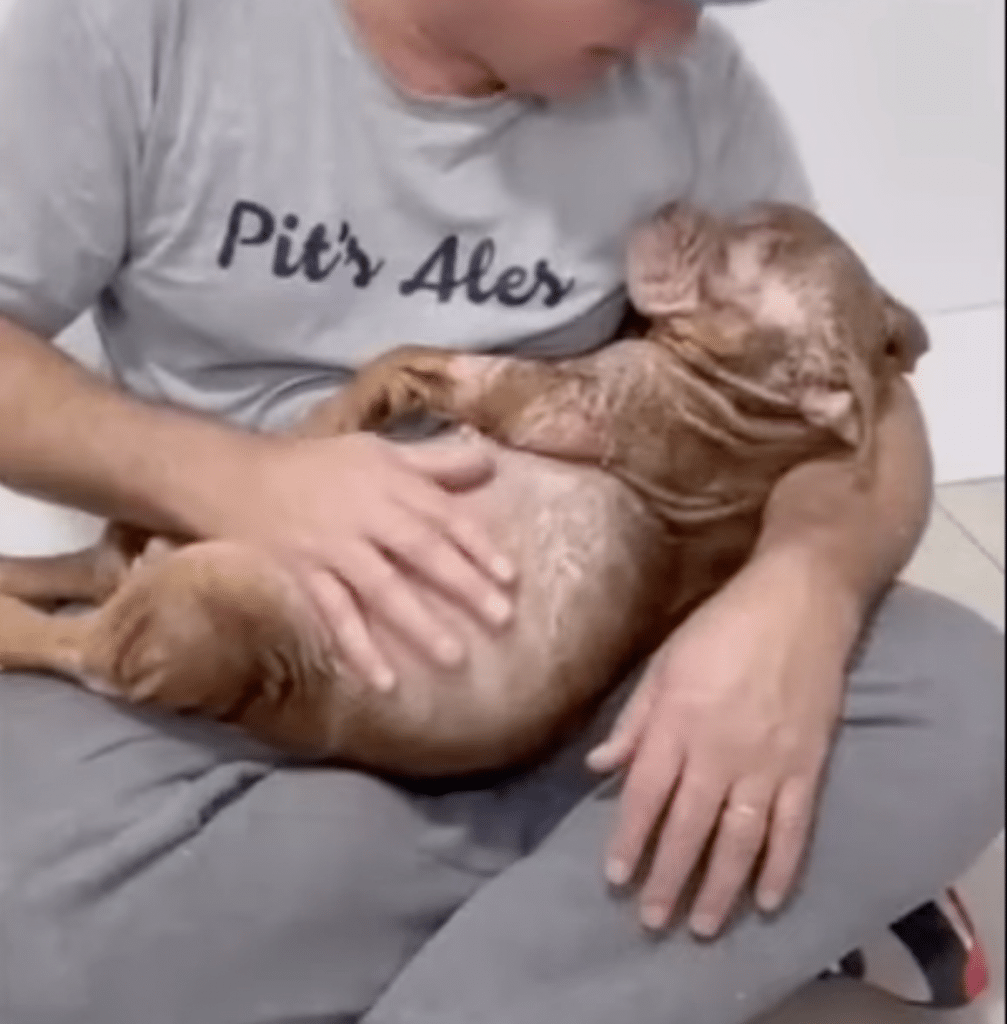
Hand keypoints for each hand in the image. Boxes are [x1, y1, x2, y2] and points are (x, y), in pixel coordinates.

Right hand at [225, 431, 515, 690]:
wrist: (234, 476)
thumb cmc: (318, 465)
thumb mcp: (378, 451)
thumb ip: (434, 462)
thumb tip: (491, 462)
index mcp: (388, 480)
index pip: (442, 513)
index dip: (478, 544)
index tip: (510, 577)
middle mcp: (363, 512)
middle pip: (420, 549)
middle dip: (462, 584)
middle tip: (502, 618)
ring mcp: (330, 546)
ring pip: (381, 586)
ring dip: (418, 622)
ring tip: (454, 658)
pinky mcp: (301, 574)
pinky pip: (333, 614)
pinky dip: (357, 646)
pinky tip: (383, 681)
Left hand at [588, 547, 859, 937]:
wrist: (799, 603)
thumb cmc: (722, 627)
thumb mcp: (664, 661)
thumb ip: (634, 719)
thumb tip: (598, 767)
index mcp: (677, 721)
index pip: (645, 794)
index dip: (629, 839)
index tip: (616, 878)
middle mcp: (719, 749)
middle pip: (689, 826)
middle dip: (669, 878)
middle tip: (653, 920)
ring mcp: (768, 761)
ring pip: (740, 839)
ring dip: (721, 887)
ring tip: (704, 926)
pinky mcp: (808, 765)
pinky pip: (795, 827)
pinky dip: (783, 866)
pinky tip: (769, 901)